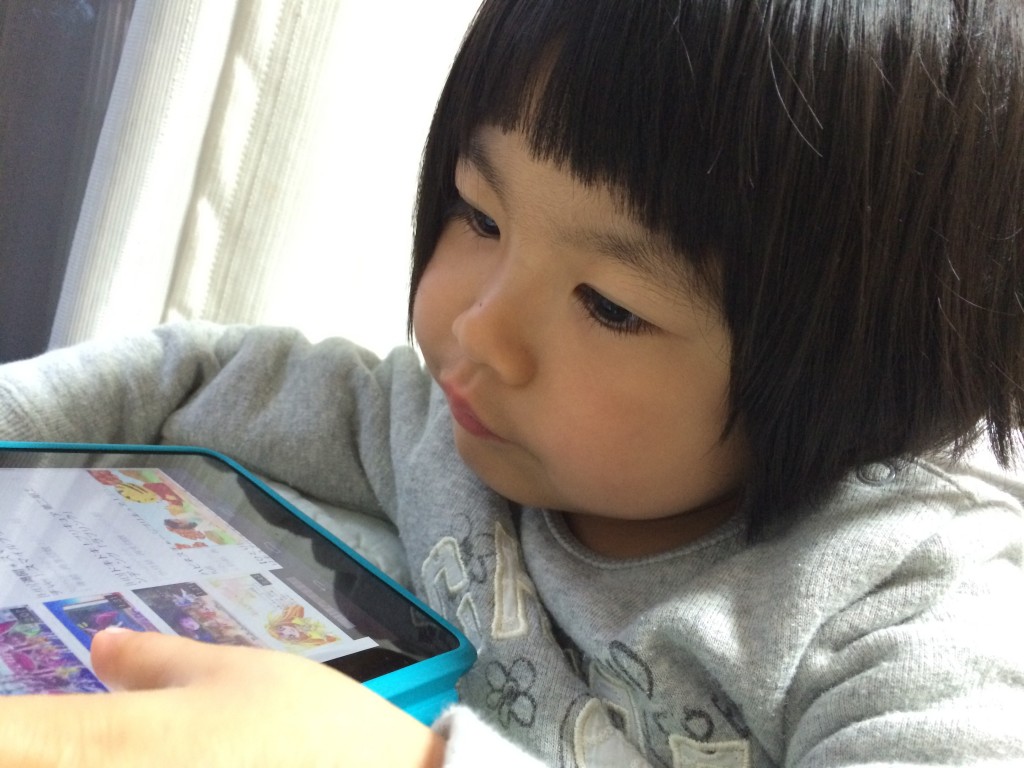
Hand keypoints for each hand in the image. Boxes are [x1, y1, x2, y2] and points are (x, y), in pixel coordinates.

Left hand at [0, 629, 444, 767]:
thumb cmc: (309, 730)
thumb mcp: (233, 673)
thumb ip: (153, 662)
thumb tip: (99, 646)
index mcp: (107, 742)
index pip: (0, 733)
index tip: (12, 715)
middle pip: (24, 759)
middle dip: (27, 742)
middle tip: (55, 730)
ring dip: (58, 755)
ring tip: (129, 744)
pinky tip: (172, 761)